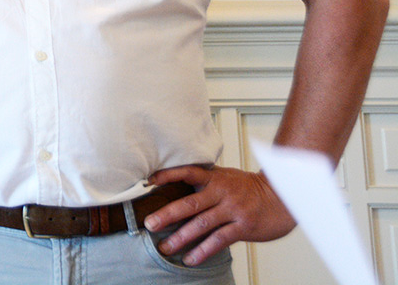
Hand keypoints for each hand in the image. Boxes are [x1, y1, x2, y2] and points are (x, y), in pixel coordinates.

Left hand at [144, 165, 295, 265]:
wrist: (283, 197)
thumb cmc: (249, 188)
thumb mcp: (226, 177)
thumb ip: (205, 181)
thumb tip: (176, 185)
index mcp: (215, 177)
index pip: (188, 172)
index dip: (168, 175)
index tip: (149, 181)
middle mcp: (221, 192)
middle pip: (189, 203)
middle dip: (167, 214)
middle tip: (150, 224)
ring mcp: (232, 210)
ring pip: (202, 224)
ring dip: (181, 238)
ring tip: (165, 247)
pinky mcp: (243, 227)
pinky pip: (219, 240)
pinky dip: (202, 251)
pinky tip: (190, 259)